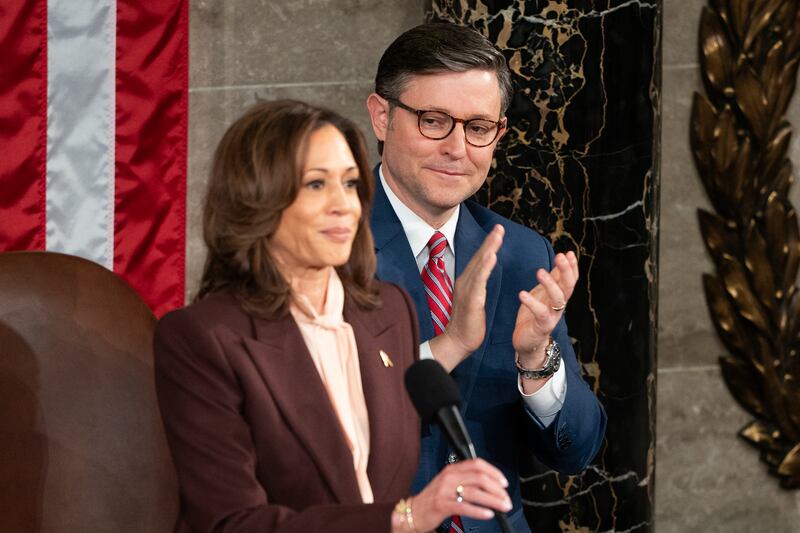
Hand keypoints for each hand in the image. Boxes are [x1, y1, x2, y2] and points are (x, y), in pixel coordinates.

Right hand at [409, 459, 511, 531]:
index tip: (504, 482)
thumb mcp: (448, 482)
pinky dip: (479, 510)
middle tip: (506, 498)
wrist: (414, 510)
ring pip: (475, 492)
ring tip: (502, 507)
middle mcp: (449, 476)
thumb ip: (466, 479)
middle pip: (479, 478)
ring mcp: (445, 490)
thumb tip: (491, 485)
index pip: (477, 464)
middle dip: (497, 489)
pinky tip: (488, 514)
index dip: (493, 472)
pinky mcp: (442, 504)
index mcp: (452, 468)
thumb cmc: (433, 498)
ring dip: (493, 500)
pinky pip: (465, 507)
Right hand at [430, 225, 503, 371]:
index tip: (497, 231)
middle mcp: (465, 282)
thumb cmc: (468, 323)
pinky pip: (479, 281)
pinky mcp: (471, 300)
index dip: (488, 245)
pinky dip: (485, 267)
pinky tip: (491, 257)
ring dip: (489, 248)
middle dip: (490, 241)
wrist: (457, 342)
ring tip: (497, 235)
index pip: (479, 260)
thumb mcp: (474, 300)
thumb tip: (483, 276)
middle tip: (499, 227)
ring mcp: (467, 290)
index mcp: (468, 282)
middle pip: (479, 258)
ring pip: (479, 265)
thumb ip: (478, 287)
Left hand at [512, 251, 578, 368]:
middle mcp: (559, 306)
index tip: (568, 253)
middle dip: (566, 271)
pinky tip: (522, 294)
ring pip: (558, 299)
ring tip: (540, 272)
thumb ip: (554, 279)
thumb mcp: (544, 293)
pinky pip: (540, 314)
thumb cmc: (535, 316)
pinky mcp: (542, 326)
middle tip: (560, 257)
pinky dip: (532, 303)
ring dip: (551, 284)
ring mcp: (552, 316)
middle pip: (568, 287)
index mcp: (559, 296)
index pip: (570, 279)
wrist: (528, 342)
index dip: (572, 267)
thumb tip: (562, 259)